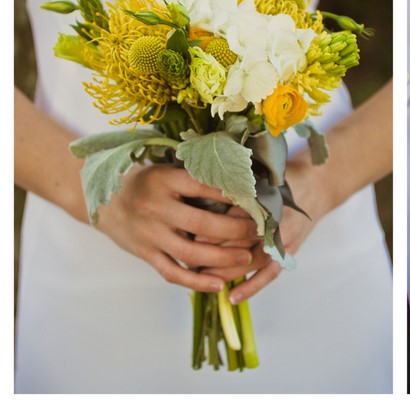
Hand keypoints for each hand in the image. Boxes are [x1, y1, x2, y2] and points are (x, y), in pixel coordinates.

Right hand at [95, 164, 259, 292]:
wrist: (104, 201)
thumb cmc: (147, 184)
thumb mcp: (167, 171)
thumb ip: (196, 178)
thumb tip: (241, 185)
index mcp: (164, 180)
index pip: (204, 186)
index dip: (232, 194)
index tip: (256, 201)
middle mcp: (155, 207)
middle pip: (201, 222)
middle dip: (234, 229)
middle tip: (258, 232)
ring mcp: (149, 233)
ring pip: (189, 252)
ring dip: (221, 258)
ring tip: (246, 259)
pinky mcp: (145, 254)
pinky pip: (172, 272)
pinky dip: (196, 281)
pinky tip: (218, 284)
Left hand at [204, 156, 335, 303]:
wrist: (316, 187)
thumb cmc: (285, 180)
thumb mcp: (263, 182)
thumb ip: (241, 195)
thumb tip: (211, 208)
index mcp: (269, 204)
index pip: (239, 221)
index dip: (216, 230)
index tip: (194, 237)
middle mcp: (277, 225)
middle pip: (242, 244)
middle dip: (215, 253)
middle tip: (191, 261)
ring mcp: (283, 241)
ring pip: (251, 262)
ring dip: (227, 272)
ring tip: (203, 278)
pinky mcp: (287, 253)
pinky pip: (269, 275)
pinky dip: (251, 287)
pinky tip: (233, 298)